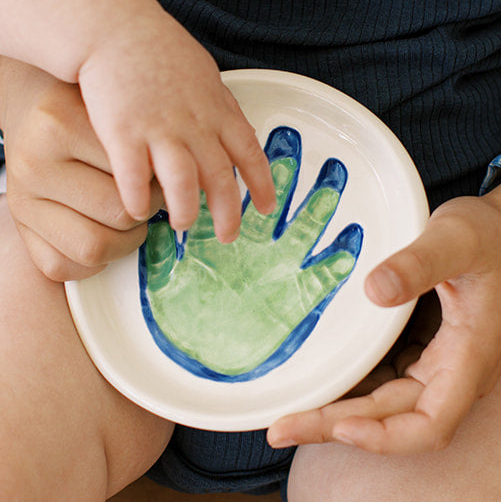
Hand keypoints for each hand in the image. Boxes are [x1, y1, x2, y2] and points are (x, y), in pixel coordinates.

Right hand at [0, 55, 148, 281]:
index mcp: (58, 123)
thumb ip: (140, 139)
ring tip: (130, 217)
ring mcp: (20, 201)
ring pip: (93, 248)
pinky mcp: (18, 228)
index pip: (135, 174)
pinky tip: (101, 232)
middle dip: (146, 212)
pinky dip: (92, 262)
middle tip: (149, 196)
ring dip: (124, 242)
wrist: (29, 105)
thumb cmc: (83, 105)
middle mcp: (32, 164)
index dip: (160, 181)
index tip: (161, 173)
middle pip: (119, 214)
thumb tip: (178, 191)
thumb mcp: (111, 104)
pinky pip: (64, 267)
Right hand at [77, 5, 276, 239]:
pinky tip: (135, 211)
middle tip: (228, 236)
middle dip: (228, 212)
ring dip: (184, 210)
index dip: (260, 183)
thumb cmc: (154, 46)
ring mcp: (160, 128)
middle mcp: (194, 122)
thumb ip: (214, 103)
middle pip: (220, 177)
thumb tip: (227, 126)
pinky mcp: (123, 132)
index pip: (248, 151)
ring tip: (181, 224)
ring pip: (183, 183)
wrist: (114, 25)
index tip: (266, 207)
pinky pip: (134, 178)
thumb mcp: (200, 71)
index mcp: (216, 107)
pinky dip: (138, 199)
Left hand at [143, 128, 361, 378]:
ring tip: (335, 177)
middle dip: (285, 175)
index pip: (233, 196)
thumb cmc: (185, 322)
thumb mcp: (166, 283)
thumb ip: (162, 255)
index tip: (242, 146)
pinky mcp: (296, 296)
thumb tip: (149, 223)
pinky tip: (351, 238)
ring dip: (317, 205)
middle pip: (272, 202)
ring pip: (302, 227)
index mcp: (224, 239)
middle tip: (299, 142)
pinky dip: (337, 257)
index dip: (239, 170)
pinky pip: (321, 275)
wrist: (207, 359)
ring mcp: (278, 268)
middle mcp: (254, 248)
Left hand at [266, 171, 500, 454]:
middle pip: (396, 424)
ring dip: (338, 418)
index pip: (431, 425)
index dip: (386, 437)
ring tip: (285, 420)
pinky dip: (351, 395)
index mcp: (471, 359)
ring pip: (386, 411)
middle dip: (338, 429)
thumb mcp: (457, 236)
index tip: (341, 426)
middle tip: (279, 428)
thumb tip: (374, 290)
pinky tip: (315, 390)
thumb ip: (419, 263)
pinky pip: (384, 388)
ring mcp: (441, 370)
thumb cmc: (492, 234)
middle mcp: (457, 377)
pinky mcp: (426, 359)